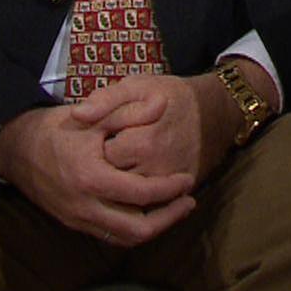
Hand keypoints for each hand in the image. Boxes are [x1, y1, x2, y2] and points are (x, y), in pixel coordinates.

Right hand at [0, 104, 195, 245]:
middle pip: (137, 230)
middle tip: (187, 203)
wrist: (18, 147)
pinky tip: (146, 213)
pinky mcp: (73, 223)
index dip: (170, 189)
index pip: (142, 194)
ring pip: (123, 238)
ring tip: (173, 210)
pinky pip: (109, 235)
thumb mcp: (94, 116)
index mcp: (91, 177)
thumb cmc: (58, 128)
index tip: (187, 180)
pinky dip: (132, 229)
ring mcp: (77, 218)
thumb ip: (130, 112)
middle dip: (168, 219)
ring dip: (152, 227)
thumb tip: (163, 103)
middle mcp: (84, 205)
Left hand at [70, 73, 231, 184]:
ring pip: (130, 197)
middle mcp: (158, 170)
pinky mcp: (179, 193)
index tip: (103, 135)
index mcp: (143, 143)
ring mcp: (169, 185)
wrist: (212, 111)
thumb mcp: (137, 86)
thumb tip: (78, 115)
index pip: (102, 158)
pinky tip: (133, 179)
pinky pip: (150, 204)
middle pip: (114, 181)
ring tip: (122, 163)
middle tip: (111, 149)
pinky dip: (137, 198)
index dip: (97, 146)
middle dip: (106, 168)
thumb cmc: (169, 96)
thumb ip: (106, 100)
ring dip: (119, 185)